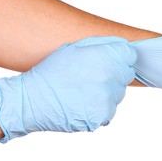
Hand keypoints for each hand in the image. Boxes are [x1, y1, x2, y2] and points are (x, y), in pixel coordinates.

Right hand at [0, 37, 135, 142]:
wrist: (32, 101)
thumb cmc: (51, 72)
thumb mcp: (74, 48)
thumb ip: (102, 44)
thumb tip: (122, 45)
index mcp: (104, 56)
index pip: (129, 54)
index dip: (120, 57)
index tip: (111, 61)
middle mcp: (109, 76)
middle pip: (126, 75)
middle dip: (113, 75)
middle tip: (91, 78)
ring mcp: (107, 98)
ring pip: (117, 95)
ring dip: (106, 94)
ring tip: (82, 92)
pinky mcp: (102, 115)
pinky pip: (108, 112)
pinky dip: (98, 110)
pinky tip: (81, 105)